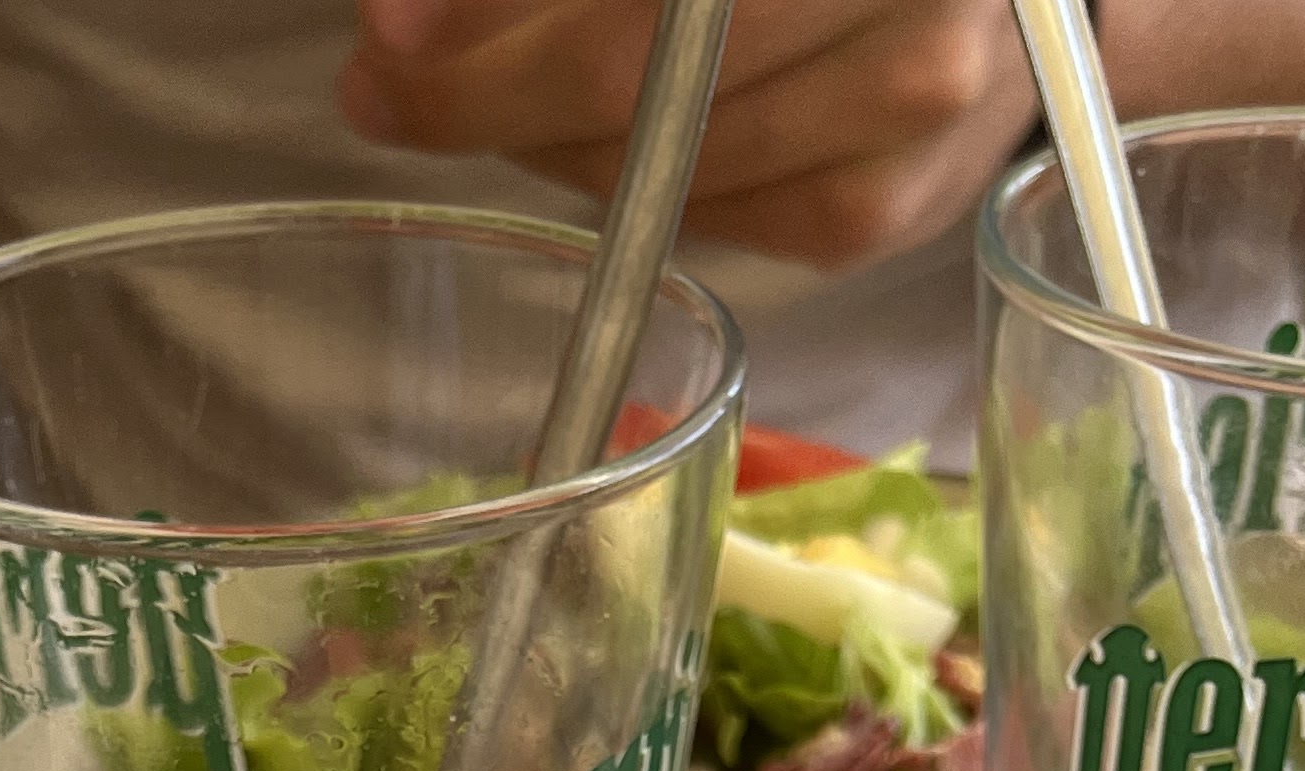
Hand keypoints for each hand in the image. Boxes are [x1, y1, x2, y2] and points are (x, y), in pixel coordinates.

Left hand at [337, 0, 1035, 270]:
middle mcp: (909, 5)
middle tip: (390, 83)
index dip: (489, 11)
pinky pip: (716, 215)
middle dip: (483, 89)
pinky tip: (597, 142)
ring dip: (542, 143)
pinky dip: (634, 180)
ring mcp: (914, 104)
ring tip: (477, 101)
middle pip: (642, 76)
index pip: (649, 3)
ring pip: (664, 159)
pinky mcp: (886, 205)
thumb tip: (409, 21)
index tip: (392, 34)